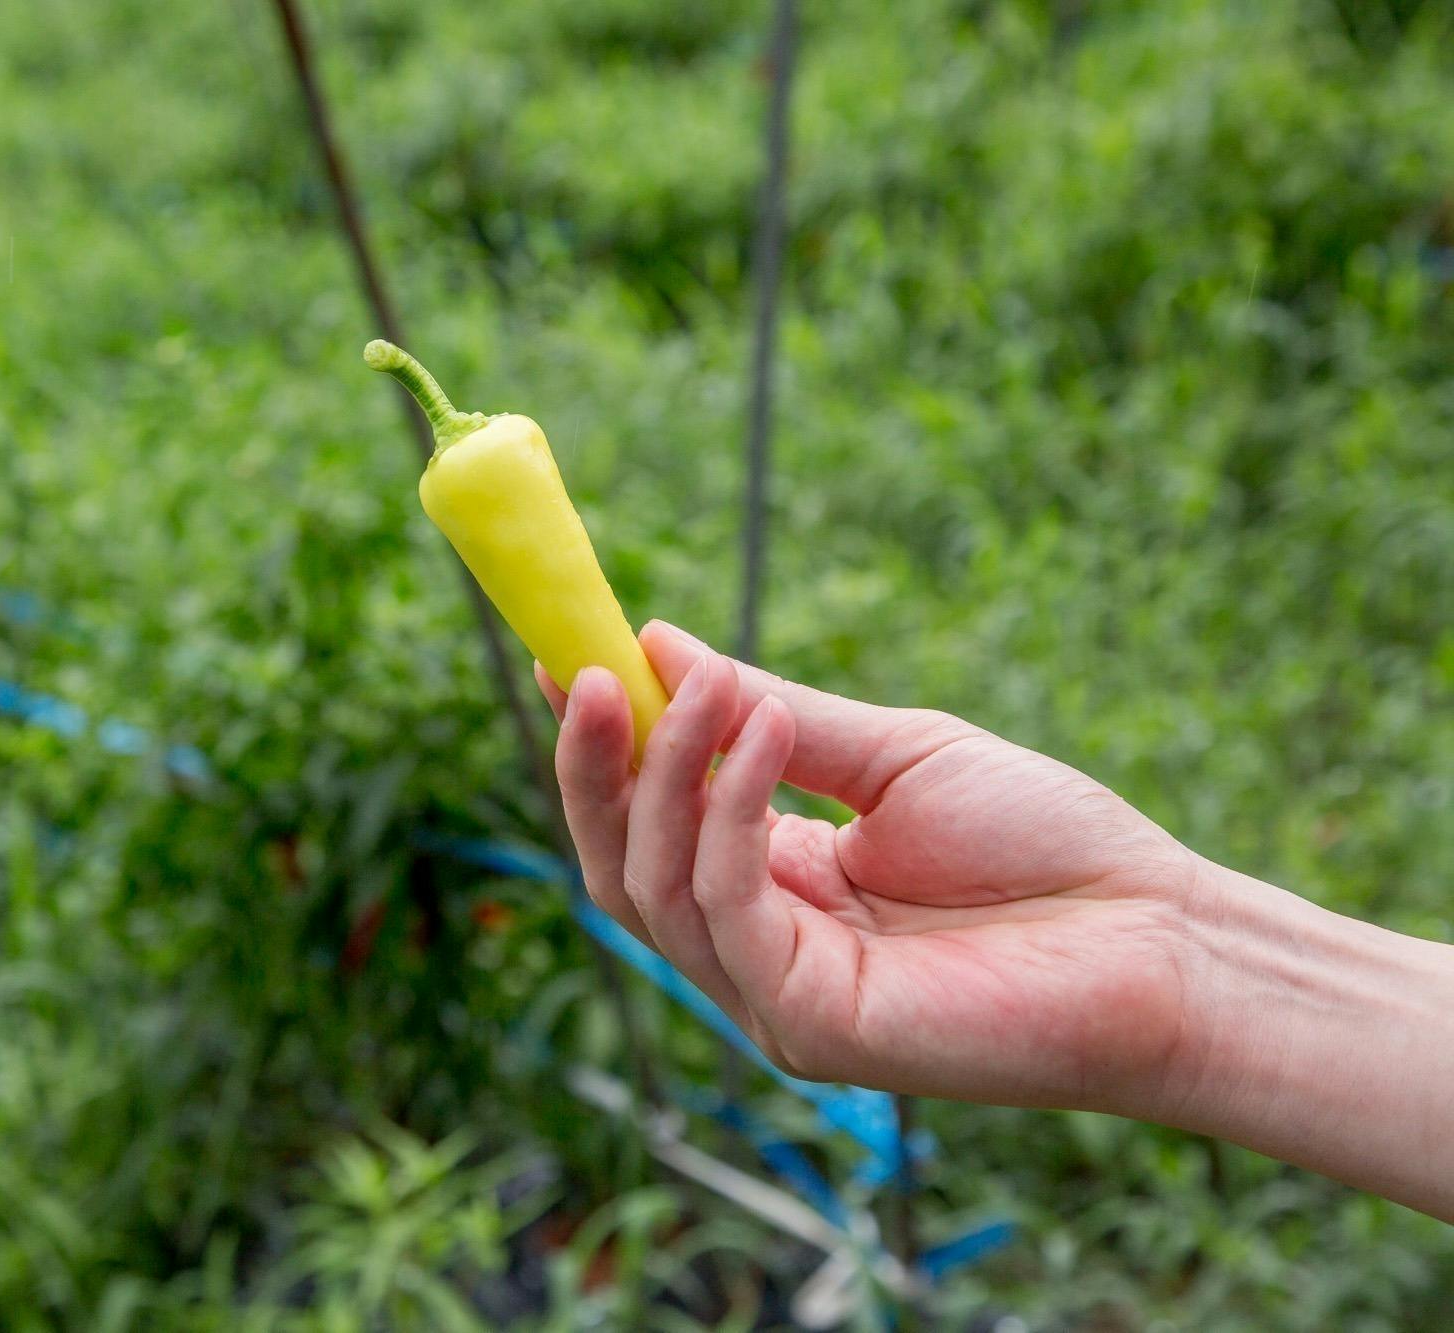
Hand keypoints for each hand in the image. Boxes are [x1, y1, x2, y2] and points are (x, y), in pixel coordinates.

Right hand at [537, 621, 1205, 1114]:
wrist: (1163, 935)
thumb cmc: (1048, 847)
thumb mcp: (894, 756)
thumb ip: (776, 719)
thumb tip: (661, 641)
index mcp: (775, 891)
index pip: (649, 826)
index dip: (597, 749)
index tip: (563, 656)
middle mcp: (759, 953)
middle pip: (623, 866)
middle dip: (594, 766)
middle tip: (585, 666)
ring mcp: (775, 998)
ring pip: (655, 888)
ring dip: (664, 772)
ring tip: (705, 678)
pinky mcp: (807, 1023)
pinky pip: (725, 907)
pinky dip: (727, 811)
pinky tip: (764, 726)